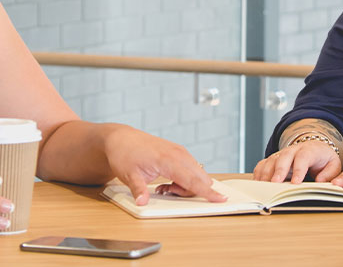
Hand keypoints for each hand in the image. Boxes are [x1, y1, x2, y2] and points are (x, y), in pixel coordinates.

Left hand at [102, 126, 226, 205]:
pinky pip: (191, 169)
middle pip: (199, 179)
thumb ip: (138, 190)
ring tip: (164, 187)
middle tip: (166, 191)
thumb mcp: (129, 175)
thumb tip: (142, 203)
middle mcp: (178, 154)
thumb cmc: (125, 154)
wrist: (122, 139)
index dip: (207, 192)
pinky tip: (168, 181)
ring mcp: (180, 152)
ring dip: (186, 185)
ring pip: (197, 174)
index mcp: (168, 160)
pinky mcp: (179, 152)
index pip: (193, 180)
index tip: (221, 199)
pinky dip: (185, 178)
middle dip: (189, 192)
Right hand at [253, 141, 341, 183]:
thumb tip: (320, 181)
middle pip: (283, 157)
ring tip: (263, 187)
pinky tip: (258, 184)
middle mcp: (293, 150)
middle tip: (275, 184)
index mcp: (309, 150)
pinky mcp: (274, 159)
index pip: (303, 157)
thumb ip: (329, 173)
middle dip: (278, 171)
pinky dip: (259, 173)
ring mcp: (282, 154)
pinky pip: (263, 164)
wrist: (315, 148)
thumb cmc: (323, 159)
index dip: (298, 170)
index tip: (295, 183)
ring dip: (266, 173)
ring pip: (271, 160)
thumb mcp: (333, 165)